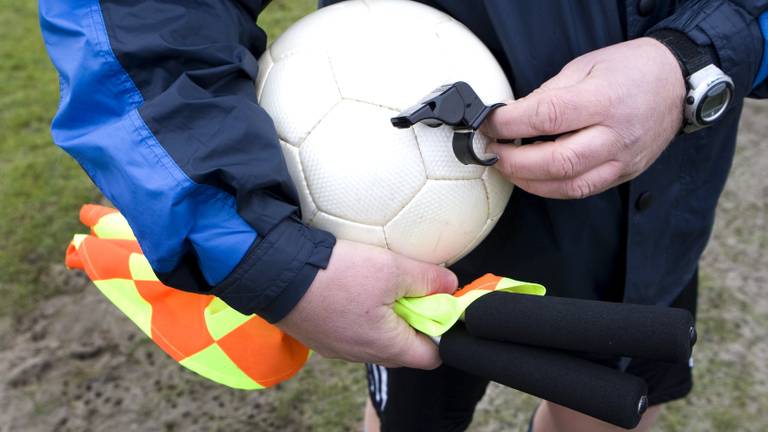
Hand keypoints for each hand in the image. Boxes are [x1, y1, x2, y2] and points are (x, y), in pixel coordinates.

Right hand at [276, 240, 457, 368]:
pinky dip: (361, 312)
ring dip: (385, 313)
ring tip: (379, 283)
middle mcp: (362, 354)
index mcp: (386, 346)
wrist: (276, 273)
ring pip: (377, 336)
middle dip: (413, 317)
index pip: (433, 355)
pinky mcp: (321, 335)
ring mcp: (339, 348)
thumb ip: (428, 278)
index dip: (442, 329)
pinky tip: (352, 286)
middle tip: (409, 287)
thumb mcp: (392, 268)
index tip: (438, 302)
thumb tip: (451, 285)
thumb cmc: (335, 275)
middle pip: (404, 345)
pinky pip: (352, 329)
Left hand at [482, 37, 685, 198]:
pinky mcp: (623, 174)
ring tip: (507, 166)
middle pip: (557, 161)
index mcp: (604, 100)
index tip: (489, 122)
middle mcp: (615, 135)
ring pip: (569, 186)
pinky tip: (533, 177)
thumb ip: (549, 94)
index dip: (510, 123)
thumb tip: (513, 116)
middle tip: (491, 151)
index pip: (548, 117)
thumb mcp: (585, 66)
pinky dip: (551, 188)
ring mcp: (621, 160)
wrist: (677, 83)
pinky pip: (582, 191)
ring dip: (528, 181)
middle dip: (514, 161)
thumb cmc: (631, 69)